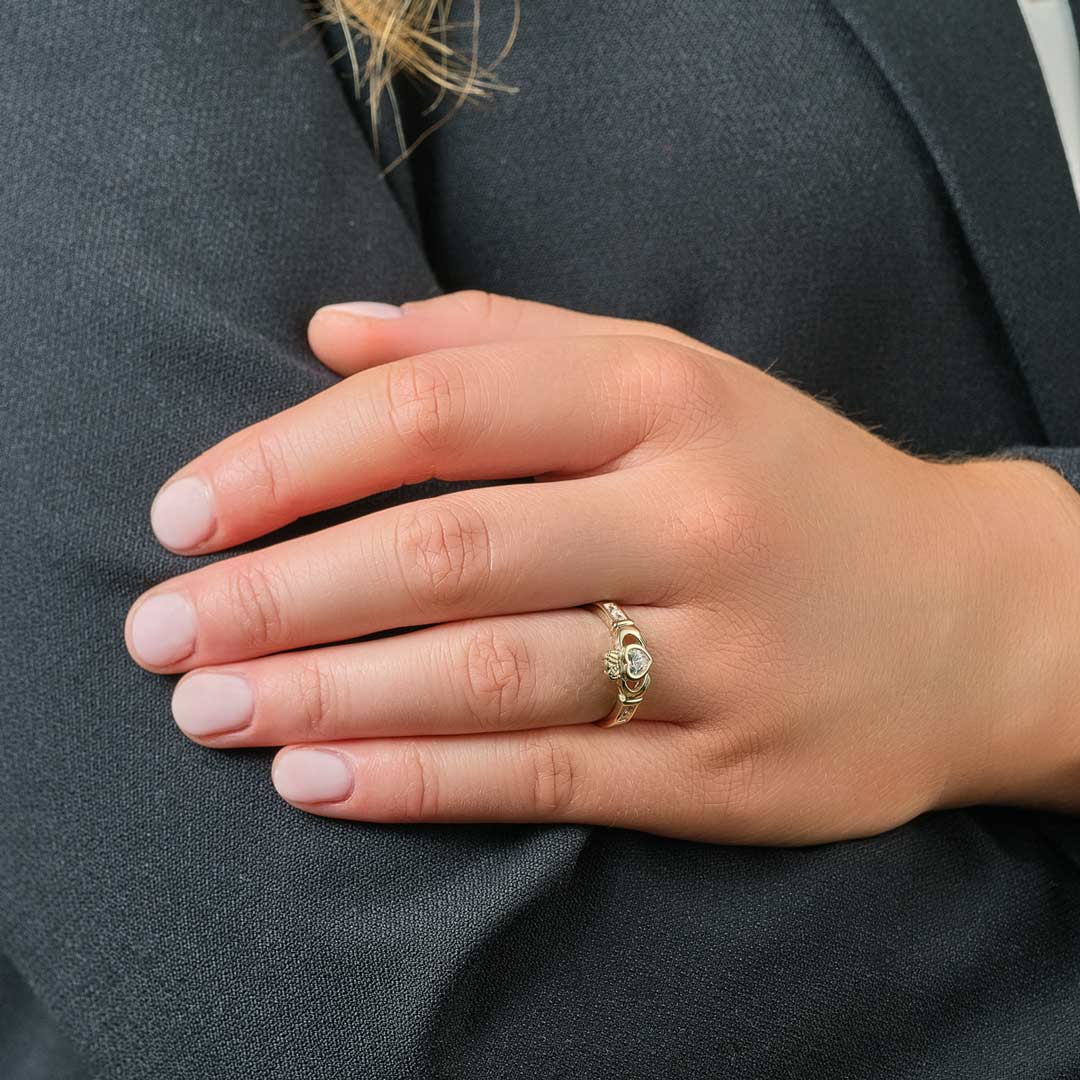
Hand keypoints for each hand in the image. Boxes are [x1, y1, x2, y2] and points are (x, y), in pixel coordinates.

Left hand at [125, 293, 1079, 842]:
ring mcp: (718, 649)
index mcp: (664, 394)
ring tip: (211, 709)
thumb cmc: (789, 482)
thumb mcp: (671, 375)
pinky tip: (318, 776)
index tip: (184, 515)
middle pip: (445, 547)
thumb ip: (499, 340)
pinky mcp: (729, 769)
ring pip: (487, 670)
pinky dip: (422, 778)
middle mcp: (692, 512)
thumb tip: (330, 334)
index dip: (290, 460)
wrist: (972, 614)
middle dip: (279, 592)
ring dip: (327, 691)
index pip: (437, 409)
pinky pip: (551, 770)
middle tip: (161, 633)